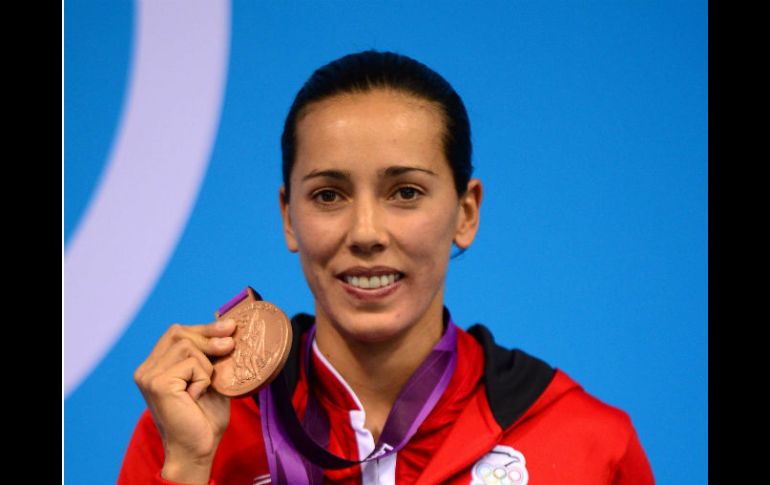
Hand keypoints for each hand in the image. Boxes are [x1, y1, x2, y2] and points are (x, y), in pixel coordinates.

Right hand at [133, 319, 236, 483]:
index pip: (176, 333)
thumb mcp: (211, 378)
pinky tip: (195, 397)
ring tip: (203, 389)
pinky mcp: (157, 383)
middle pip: (179, 333)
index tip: (230, 327)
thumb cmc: (205, 418)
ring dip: (206, 366)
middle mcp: (146, 369)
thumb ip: (213, 355)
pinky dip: (203, 378)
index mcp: (155, 367)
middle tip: (230, 346)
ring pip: (188, 346)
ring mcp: (148, 375)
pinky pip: (192, 363)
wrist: (198, 449)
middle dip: (209, 336)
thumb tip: (228, 327)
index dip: (204, 328)